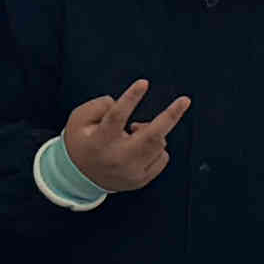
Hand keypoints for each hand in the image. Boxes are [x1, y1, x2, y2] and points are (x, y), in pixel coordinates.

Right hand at [61, 81, 188, 192]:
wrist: (79, 178)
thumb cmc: (81, 142)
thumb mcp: (78, 119)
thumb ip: (98, 106)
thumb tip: (120, 102)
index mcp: (100, 141)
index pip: (117, 116)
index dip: (131, 98)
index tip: (143, 83)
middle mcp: (118, 157)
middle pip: (152, 136)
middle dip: (171, 116)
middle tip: (185, 100)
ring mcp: (131, 171)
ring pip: (159, 145)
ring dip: (155, 131)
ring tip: (136, 130)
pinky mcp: (140, 180)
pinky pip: (162, 159)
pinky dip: (157, 148)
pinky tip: (141, 146)